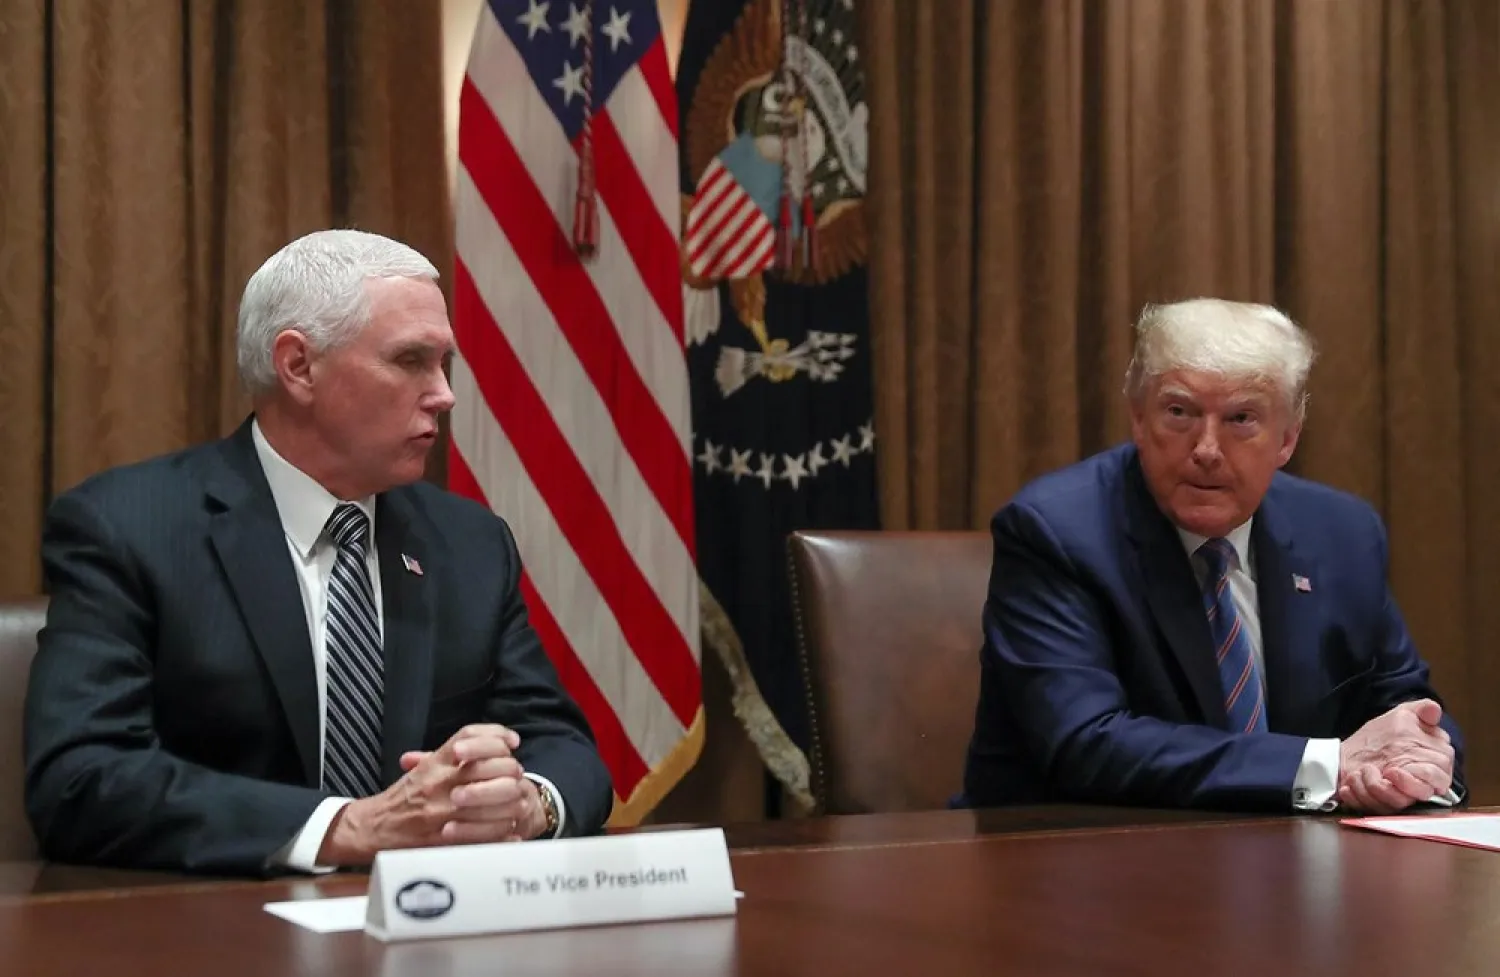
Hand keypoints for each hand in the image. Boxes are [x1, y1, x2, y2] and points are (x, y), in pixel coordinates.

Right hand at [317, 724, 540, 864]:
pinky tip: (511, 828)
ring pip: (492, 799)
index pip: (470, 737)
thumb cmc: (404, 797)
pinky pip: (484, 832)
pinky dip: (503, 831)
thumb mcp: (426, 766)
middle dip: (511, 770)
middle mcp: (439, 782)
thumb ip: (454, 753)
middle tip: (517, 775)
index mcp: (434, 763)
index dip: (497, 735)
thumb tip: (494, 741)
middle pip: (489, 766)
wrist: (374, 827)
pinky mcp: (445, 838)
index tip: (512, 741)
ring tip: (518, 802)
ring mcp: (443, 810)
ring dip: (511, 801)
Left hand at [1337, 700, 1453, 813]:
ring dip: (1372, 787)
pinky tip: (1349, 784)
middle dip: (1395, 784)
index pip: (1439, 777)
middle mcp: (1419, 784)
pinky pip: (1373, 808)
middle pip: (1419, 794)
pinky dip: (1358, 795)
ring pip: (1396, 803)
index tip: (1395, 769)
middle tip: (1381, 772)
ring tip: (1359, 773)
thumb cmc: (1381, 735)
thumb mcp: (1402, 716)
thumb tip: (1434, 709)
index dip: (1421, 776)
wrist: (1350, 751)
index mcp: (1433, 763)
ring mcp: (1399, 796)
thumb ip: (1422, 710)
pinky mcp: (1380, 806)